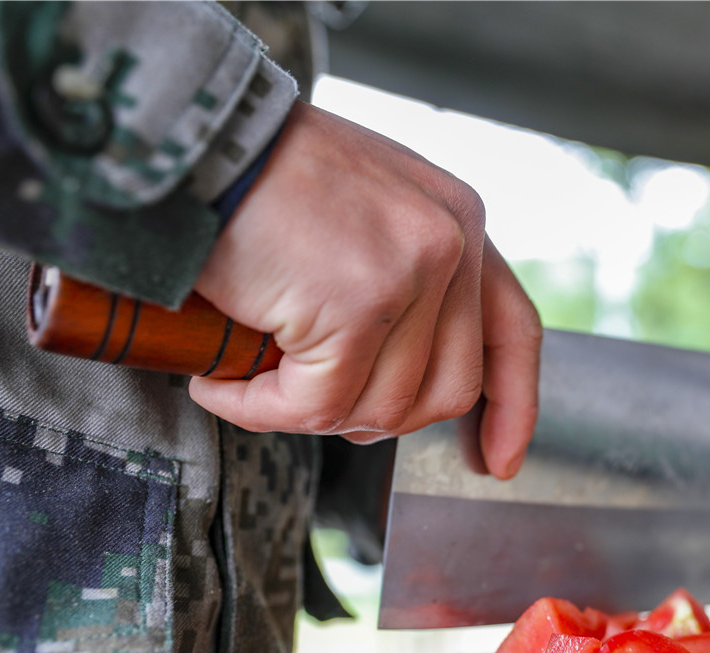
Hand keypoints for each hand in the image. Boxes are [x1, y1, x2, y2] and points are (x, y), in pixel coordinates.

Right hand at [189, 102, 541, 479]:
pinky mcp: (355, 307)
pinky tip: (222, 381)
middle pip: (448, 389)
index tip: (498, 459)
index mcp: (458, 221)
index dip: (512, 403)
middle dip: (377, 417)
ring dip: (306, 412)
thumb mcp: (364, 210)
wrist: (197, 137)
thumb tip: (399, 367)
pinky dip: (259, 409)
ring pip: (381, 408)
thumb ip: (404, 276)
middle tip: (308, 398)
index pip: (512, 331)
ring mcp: (408, 275)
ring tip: (250, 374)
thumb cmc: (259, 173)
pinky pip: (315, 406)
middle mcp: (449, 244)